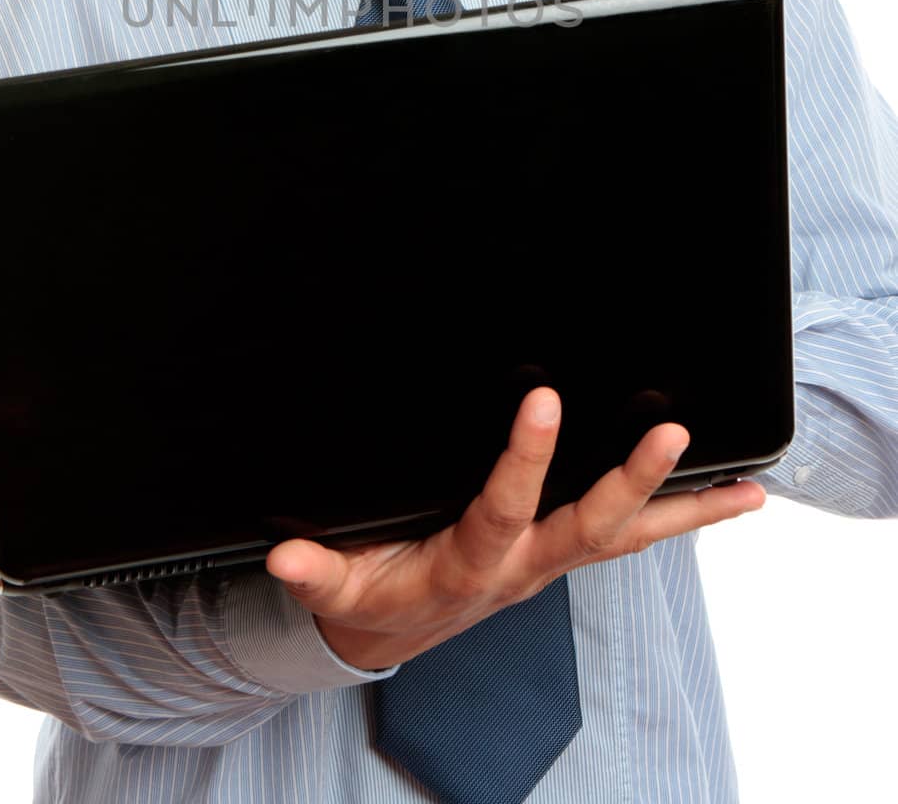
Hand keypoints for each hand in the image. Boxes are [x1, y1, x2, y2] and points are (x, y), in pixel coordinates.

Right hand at [265, 386, 764, 670]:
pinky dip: (680, 519)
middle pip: (590, 527)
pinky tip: (729, 496)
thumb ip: (315, 570)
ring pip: (627, 538)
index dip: (524, 459)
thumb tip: (283, 555)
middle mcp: (525, 565)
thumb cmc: (372, 593)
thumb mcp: (338, 583)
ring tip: (747, 490)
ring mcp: (551, 561)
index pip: (504, 506)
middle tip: (671, 434)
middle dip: (632, 482)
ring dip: (685, 514)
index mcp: (470, 562)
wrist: (393, 630)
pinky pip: (628, 537)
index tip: (541, 400)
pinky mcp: (562, 551)